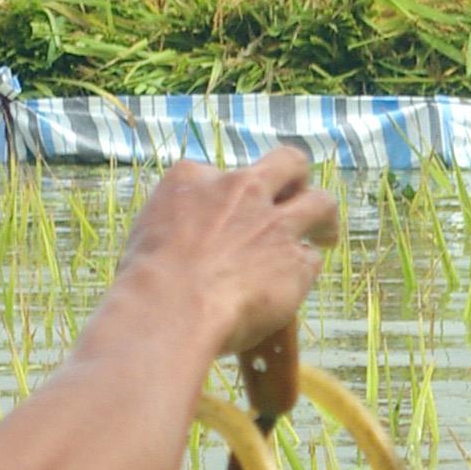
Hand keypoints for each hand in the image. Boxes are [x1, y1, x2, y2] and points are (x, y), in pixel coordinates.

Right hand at [113, 147, 336, 360]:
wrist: (169, 307)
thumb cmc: (145, 281)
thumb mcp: (146, 234)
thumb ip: (176, 224)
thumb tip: (185, 242)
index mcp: (194, 178)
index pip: (220, 174)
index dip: (228, 195)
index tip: (227, 213)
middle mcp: (240, 190)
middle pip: (287, 162)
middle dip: (295, 176)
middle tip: (296, 195)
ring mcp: (273, 223)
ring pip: (320, 202)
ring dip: (323, 216)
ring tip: (325, 233)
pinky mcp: (295, 260)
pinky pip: (311, 260)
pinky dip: (303, 272)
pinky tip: (293, 288)